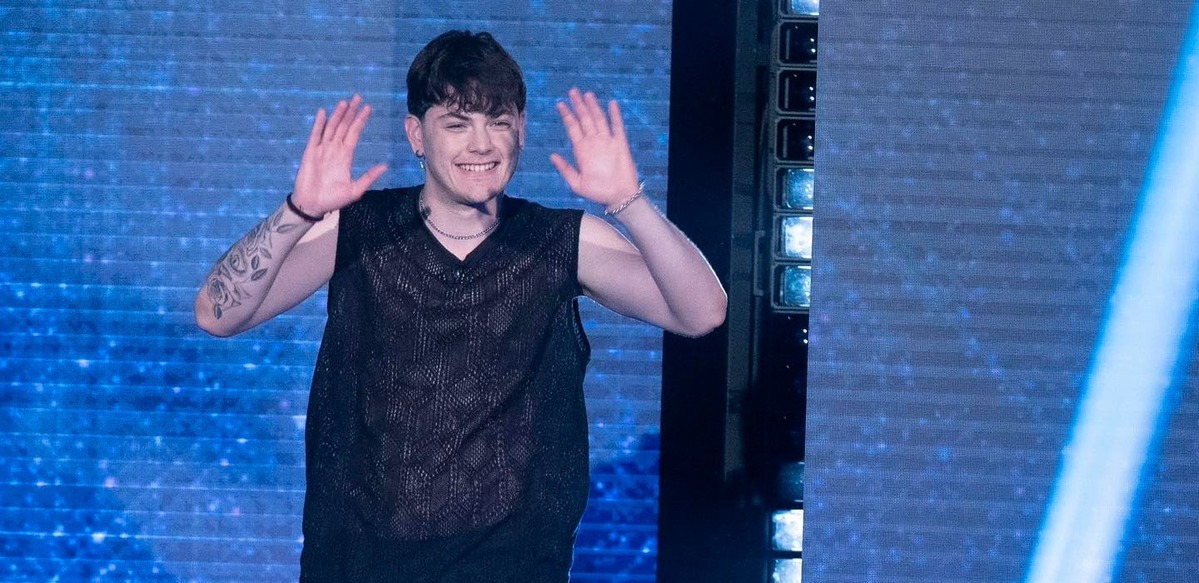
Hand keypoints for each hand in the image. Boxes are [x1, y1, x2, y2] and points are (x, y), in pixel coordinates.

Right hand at [292, 94, 387, 214]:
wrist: (313, 205)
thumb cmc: (333, 199)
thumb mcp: (355, 189)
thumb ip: (369, 176)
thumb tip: (386, 166)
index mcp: (345, 156)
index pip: (354, 133)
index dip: (360, 121)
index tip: (368, 108)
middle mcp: (334, 149)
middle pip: (344, 126)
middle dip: (351, 112)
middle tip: (358, 97)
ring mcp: (322, 149)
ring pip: (331, 127)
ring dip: (338, 115)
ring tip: (345, 102)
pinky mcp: (310, 152)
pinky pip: (315, 135)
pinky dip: (319, 124)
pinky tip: (323, 112)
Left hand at [549, 88, 641, 207]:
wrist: (618, 197)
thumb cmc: (597, 192)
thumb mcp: (576, 183)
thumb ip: (565, 169)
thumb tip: (552, 155)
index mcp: (581, 150)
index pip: (573, 128)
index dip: (567, 115)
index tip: (560, 104)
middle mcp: (593, 143)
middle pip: (585, 120)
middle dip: (578, 105)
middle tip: (572, 91)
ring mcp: (607, 142)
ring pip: (599, 119)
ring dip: (593, 107)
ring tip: (587, 94)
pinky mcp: (620, 144)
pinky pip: (617, 127)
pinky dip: (615, 115)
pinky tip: (611, 104)